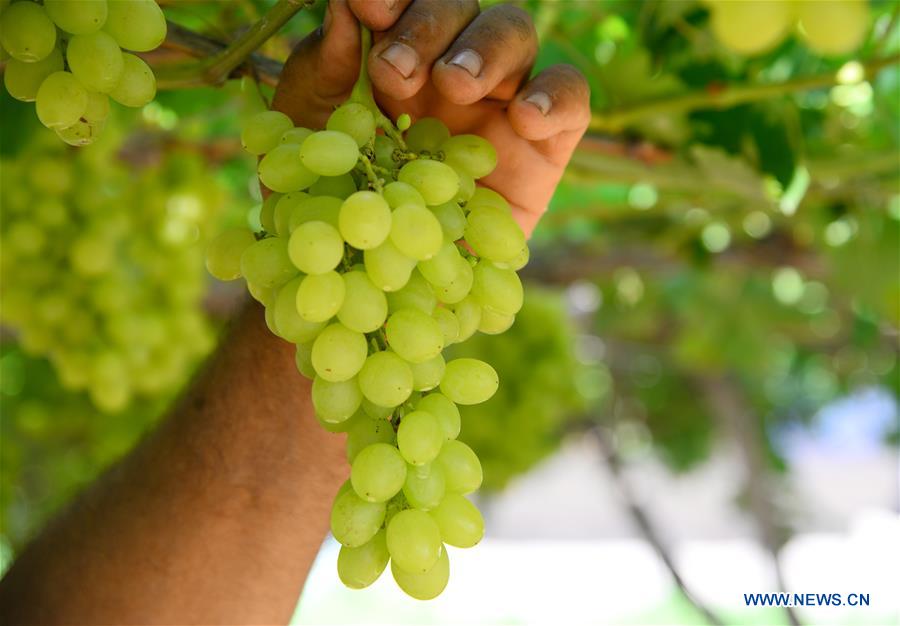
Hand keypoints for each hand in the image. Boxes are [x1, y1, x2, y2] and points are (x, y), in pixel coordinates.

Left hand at [272, 0, 590, 236]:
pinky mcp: (548, 144)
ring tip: (455, 86)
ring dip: (484, 49)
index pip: (406, 3)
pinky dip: (555, 96)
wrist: (375, 289)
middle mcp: (452, 69)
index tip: (366, 6)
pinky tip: (525, 119)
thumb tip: (344, 5)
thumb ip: (322, 71)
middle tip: (395, 72)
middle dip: (428, 27)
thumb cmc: (333, 209)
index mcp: (397, 56)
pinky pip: (572, 98)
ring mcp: (503, 102)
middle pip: (461, 9)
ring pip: (515, 34)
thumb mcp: (309, 140)